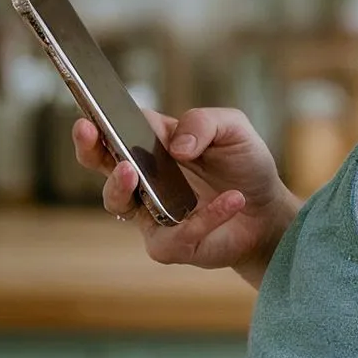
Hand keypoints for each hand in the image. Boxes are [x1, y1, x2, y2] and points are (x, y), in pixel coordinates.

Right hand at [72, 106, 297, 286]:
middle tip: (90, 134)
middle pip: (102, 164)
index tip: (90, 113)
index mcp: (153, 145)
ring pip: (118, 203)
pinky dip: (207, 216)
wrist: (268, 210)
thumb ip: (203, 123)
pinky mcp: (170, 244)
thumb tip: (176, 146)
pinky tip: (233, 200)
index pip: (118, 128)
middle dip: (90, 148)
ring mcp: (150, 212)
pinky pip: (177, 233)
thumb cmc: (243, 165)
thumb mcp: (233, 129)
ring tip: (132, 169)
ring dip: (120, 185)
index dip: (101, 121)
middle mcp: (143, 179)